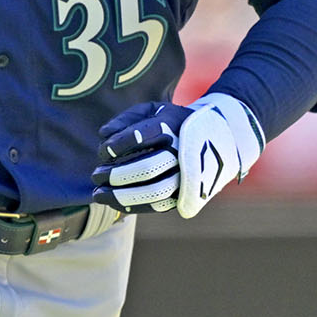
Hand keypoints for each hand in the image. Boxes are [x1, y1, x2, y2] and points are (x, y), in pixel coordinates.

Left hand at [90, 93, 264, 218]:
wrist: (221, 136)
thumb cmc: (174, 121)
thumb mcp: (154, 109)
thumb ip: (127, 118)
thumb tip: (102, 134)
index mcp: (173, 125)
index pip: (142, 135)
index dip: (119, 144)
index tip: (104, 150)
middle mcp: (181, 151)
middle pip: (147, 167)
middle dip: (116, 174)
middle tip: (96, 174)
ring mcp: (187, 175)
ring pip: (153, 192)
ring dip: (121, 195)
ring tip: (98, 194)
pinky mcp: (188, 193)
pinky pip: (158, 205)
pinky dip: (133, 206)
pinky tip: (113, 203)